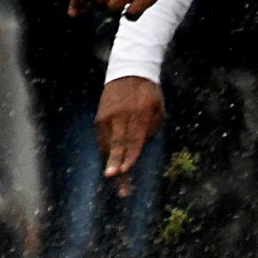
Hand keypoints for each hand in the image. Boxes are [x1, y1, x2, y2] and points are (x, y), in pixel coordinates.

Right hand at [96, 77, 164, 198]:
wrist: (128, 73)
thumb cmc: (148, 94)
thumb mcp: (158, 108)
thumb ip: (152, 128)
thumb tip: (140, 148)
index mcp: (140, 113)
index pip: (134, 138)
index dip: (129, 155)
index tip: (125, 169)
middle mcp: (121, 115)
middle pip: (117, 142)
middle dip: (115, 161)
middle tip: (113, 176)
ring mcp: (108, 117)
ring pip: (107, 144)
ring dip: (111, 163)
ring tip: (121, 184)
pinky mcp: (99, 119)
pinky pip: (103, 140)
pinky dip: (107, 153)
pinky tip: (113, 166)